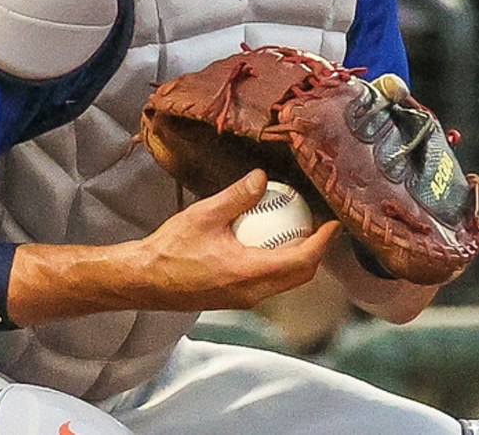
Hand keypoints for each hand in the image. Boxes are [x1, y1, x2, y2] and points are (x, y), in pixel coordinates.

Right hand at [122, 170, 340, 311]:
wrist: (145, 280)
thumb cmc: (170, 249)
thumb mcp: (204, 215)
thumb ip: (237, 197)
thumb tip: (262, 178)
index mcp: (249, 272)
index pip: (301, 260)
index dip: (322, 242)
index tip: (333, 224)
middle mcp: (253, 292)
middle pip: (300, 276)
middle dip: (315, 252)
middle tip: (318, 226)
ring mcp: (244, 300)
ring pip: (285, 282)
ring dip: (297, 260)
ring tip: (296, 232)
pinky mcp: (235, 300)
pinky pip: (268, 284)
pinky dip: (277, 266)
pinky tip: (265, 245)